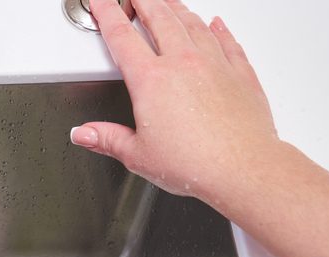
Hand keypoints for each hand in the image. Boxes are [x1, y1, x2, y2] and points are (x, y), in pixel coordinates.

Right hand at [71, 0, 280, 200]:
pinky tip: (216, 24)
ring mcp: (214, 64)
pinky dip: (219, 29)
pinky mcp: (240, 73)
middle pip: (159, 18)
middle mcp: (183, 64)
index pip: (122, 37)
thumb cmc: (195, 163)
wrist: (243, 168)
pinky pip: (227, 41)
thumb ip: (107, 139)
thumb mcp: (138, 155)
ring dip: (176, 8)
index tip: (102, 2)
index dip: (108, 14)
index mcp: (151, 80)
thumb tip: (85, 134)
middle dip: (143, 1)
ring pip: (193, 23)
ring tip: (168, 2)